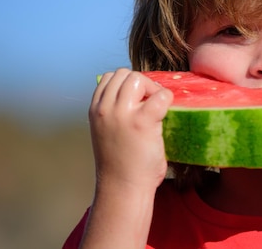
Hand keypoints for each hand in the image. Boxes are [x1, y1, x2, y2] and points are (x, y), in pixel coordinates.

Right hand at [89, 68, 172, 190]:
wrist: (124, 188)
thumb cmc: (121, 164)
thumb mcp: (107, 131)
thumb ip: (115, 112)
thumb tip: (139, 95)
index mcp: (94, 110)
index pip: (109, 78)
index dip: (127, 85)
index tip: (138, 101)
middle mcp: (104, 109)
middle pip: (124, 74)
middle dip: (140, 84)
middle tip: (150, 105)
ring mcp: (121, 114)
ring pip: (137, 78)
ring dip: (151, 89)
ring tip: (155, 110)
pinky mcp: (141, 121)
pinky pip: (160, 95)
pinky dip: (166, 100)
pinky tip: (164, 117)